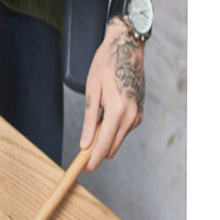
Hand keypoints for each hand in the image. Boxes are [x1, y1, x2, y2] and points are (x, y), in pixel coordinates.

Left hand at [79, 19, 144, 171]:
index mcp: (118, 111)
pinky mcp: (139, 114)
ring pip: (117, 140)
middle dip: (97, 153)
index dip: (92, 160)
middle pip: (111, 148)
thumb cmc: (106, 65)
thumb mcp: (92, 91)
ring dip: (104, 139)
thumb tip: (85, 144)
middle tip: (81, 151)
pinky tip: (106, 114)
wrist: (127, 48)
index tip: (83, 170)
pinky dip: (112, 130)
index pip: (103, 145)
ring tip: (96, 118)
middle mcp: (131, 116)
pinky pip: (123, 131)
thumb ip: (89, 120)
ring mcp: (137, 115)